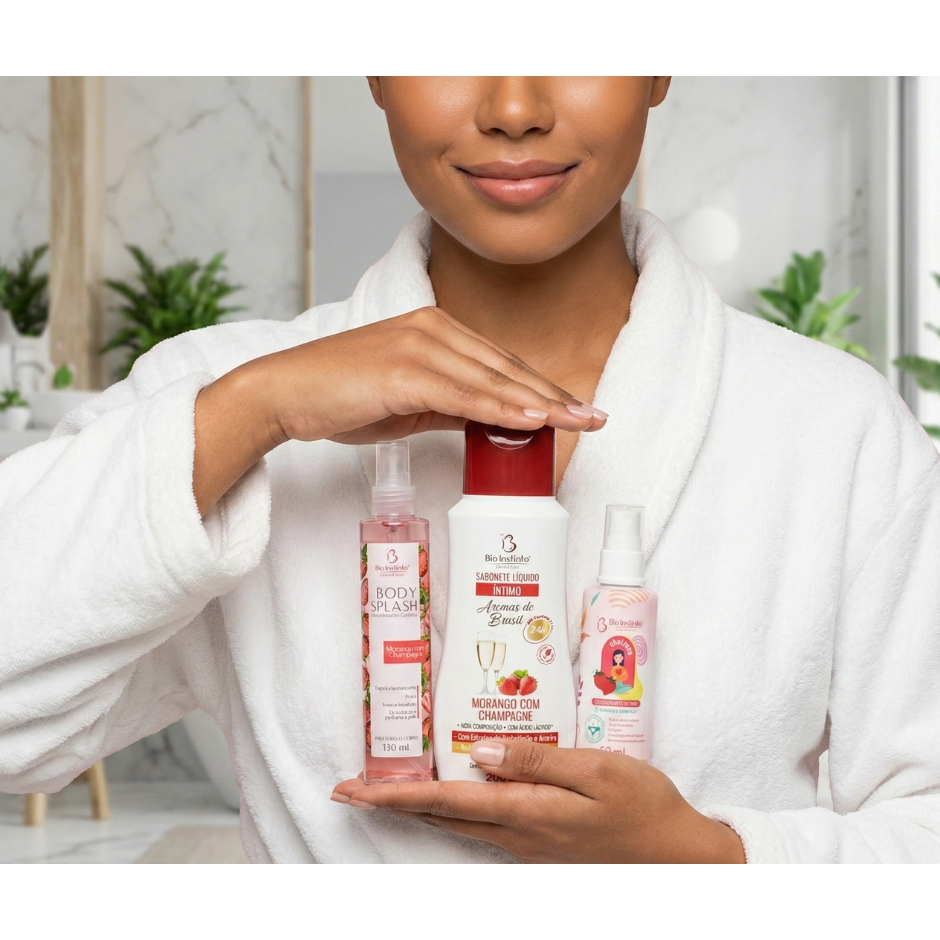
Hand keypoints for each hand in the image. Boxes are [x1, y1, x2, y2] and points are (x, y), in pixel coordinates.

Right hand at [253, 305, 604, 444]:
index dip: (540, 388)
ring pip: (491, 379)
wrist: (285, 393)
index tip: (574, 407)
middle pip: (505, 368)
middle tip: (594, 415)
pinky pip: (462, 393)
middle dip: (553, 395)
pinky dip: (500, 407)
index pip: (499, 363)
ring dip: (539, 403)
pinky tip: (532, 419)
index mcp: (434, 330)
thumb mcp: (407, 401)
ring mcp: (418, 346)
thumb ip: (449, 404)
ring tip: (578, 420)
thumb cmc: (340, 397)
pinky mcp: (403, 369)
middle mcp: (431, 329)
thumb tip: (489, 420)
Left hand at [331, 739, 744, 863]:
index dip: (396, 796)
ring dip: (415, 807)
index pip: (446, 800)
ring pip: (456, 824)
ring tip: (383, 791)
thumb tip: (479, 752)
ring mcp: (526, 843)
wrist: (679, 857)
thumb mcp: (598, 771)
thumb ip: (537, 761)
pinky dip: (449, 811)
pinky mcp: (539, 842)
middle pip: (439, 816)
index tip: (355, 791)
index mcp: (527, 811)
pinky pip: (480, 826)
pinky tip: (447, 798)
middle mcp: (516, 833)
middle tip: (349, 792)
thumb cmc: (643, 806)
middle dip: (390, 805)